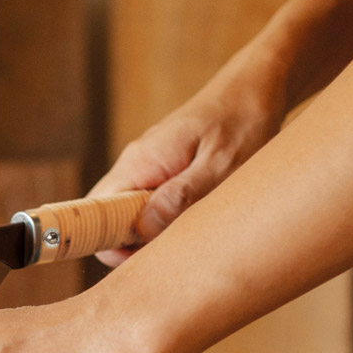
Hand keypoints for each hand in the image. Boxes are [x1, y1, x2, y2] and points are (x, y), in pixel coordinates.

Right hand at [89, 66, 285, 265]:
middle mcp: (136, 165)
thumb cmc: (242, 121)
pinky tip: (199, 224)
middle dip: (135, 247)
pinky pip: (153, 205)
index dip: (106, 243)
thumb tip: (144, 228)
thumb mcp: (220, 164)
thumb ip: (182, 196)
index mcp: (140, 162)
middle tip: (178, 257)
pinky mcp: (166, 172)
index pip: (96, 212)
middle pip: (111, 220)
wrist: (256, 88)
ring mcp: (149, 168)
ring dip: (156, 235)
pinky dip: (169, 222)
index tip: (136, 264)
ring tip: (195, 238)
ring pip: (134, 215)